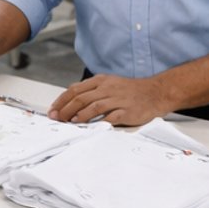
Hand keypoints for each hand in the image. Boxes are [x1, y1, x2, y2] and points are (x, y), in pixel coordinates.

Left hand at [49, 74, 175, 126]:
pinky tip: (90, 126)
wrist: (155, 92)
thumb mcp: (109, 84)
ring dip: (78, 115)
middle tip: (56, 119)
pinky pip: (110, 116)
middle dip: (65, 109)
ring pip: (93, 106)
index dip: (61, 101)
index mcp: (101, 81)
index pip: (75, 90)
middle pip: (81, 98)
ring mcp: (117, 100)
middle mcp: (107, 89)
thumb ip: (91, 90)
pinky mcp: (127, 111)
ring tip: (69, 123)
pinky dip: (98, 122)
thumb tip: (71, 98)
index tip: (53, 111)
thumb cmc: (130, 90)